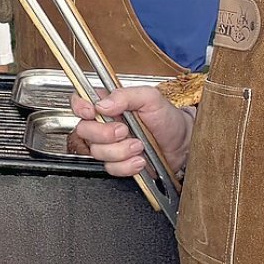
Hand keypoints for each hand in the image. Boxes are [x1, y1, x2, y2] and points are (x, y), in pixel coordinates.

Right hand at [69, 86, 193, 178]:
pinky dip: (127, 165)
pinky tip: (140, 159)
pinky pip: (111, 168)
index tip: (91, 112)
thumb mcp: (150, 98)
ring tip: (139, 145)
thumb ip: (125, 95)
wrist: (183, 144)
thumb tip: (103, 104)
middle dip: (104, 133)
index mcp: (108, 104)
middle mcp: (105, 124)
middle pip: (84, 130)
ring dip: (120, 151)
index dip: (80, 108)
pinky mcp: (118, 163)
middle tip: (124, 130)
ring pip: (97, 152)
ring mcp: (110, 145)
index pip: (79, 102)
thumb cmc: (168, 118)